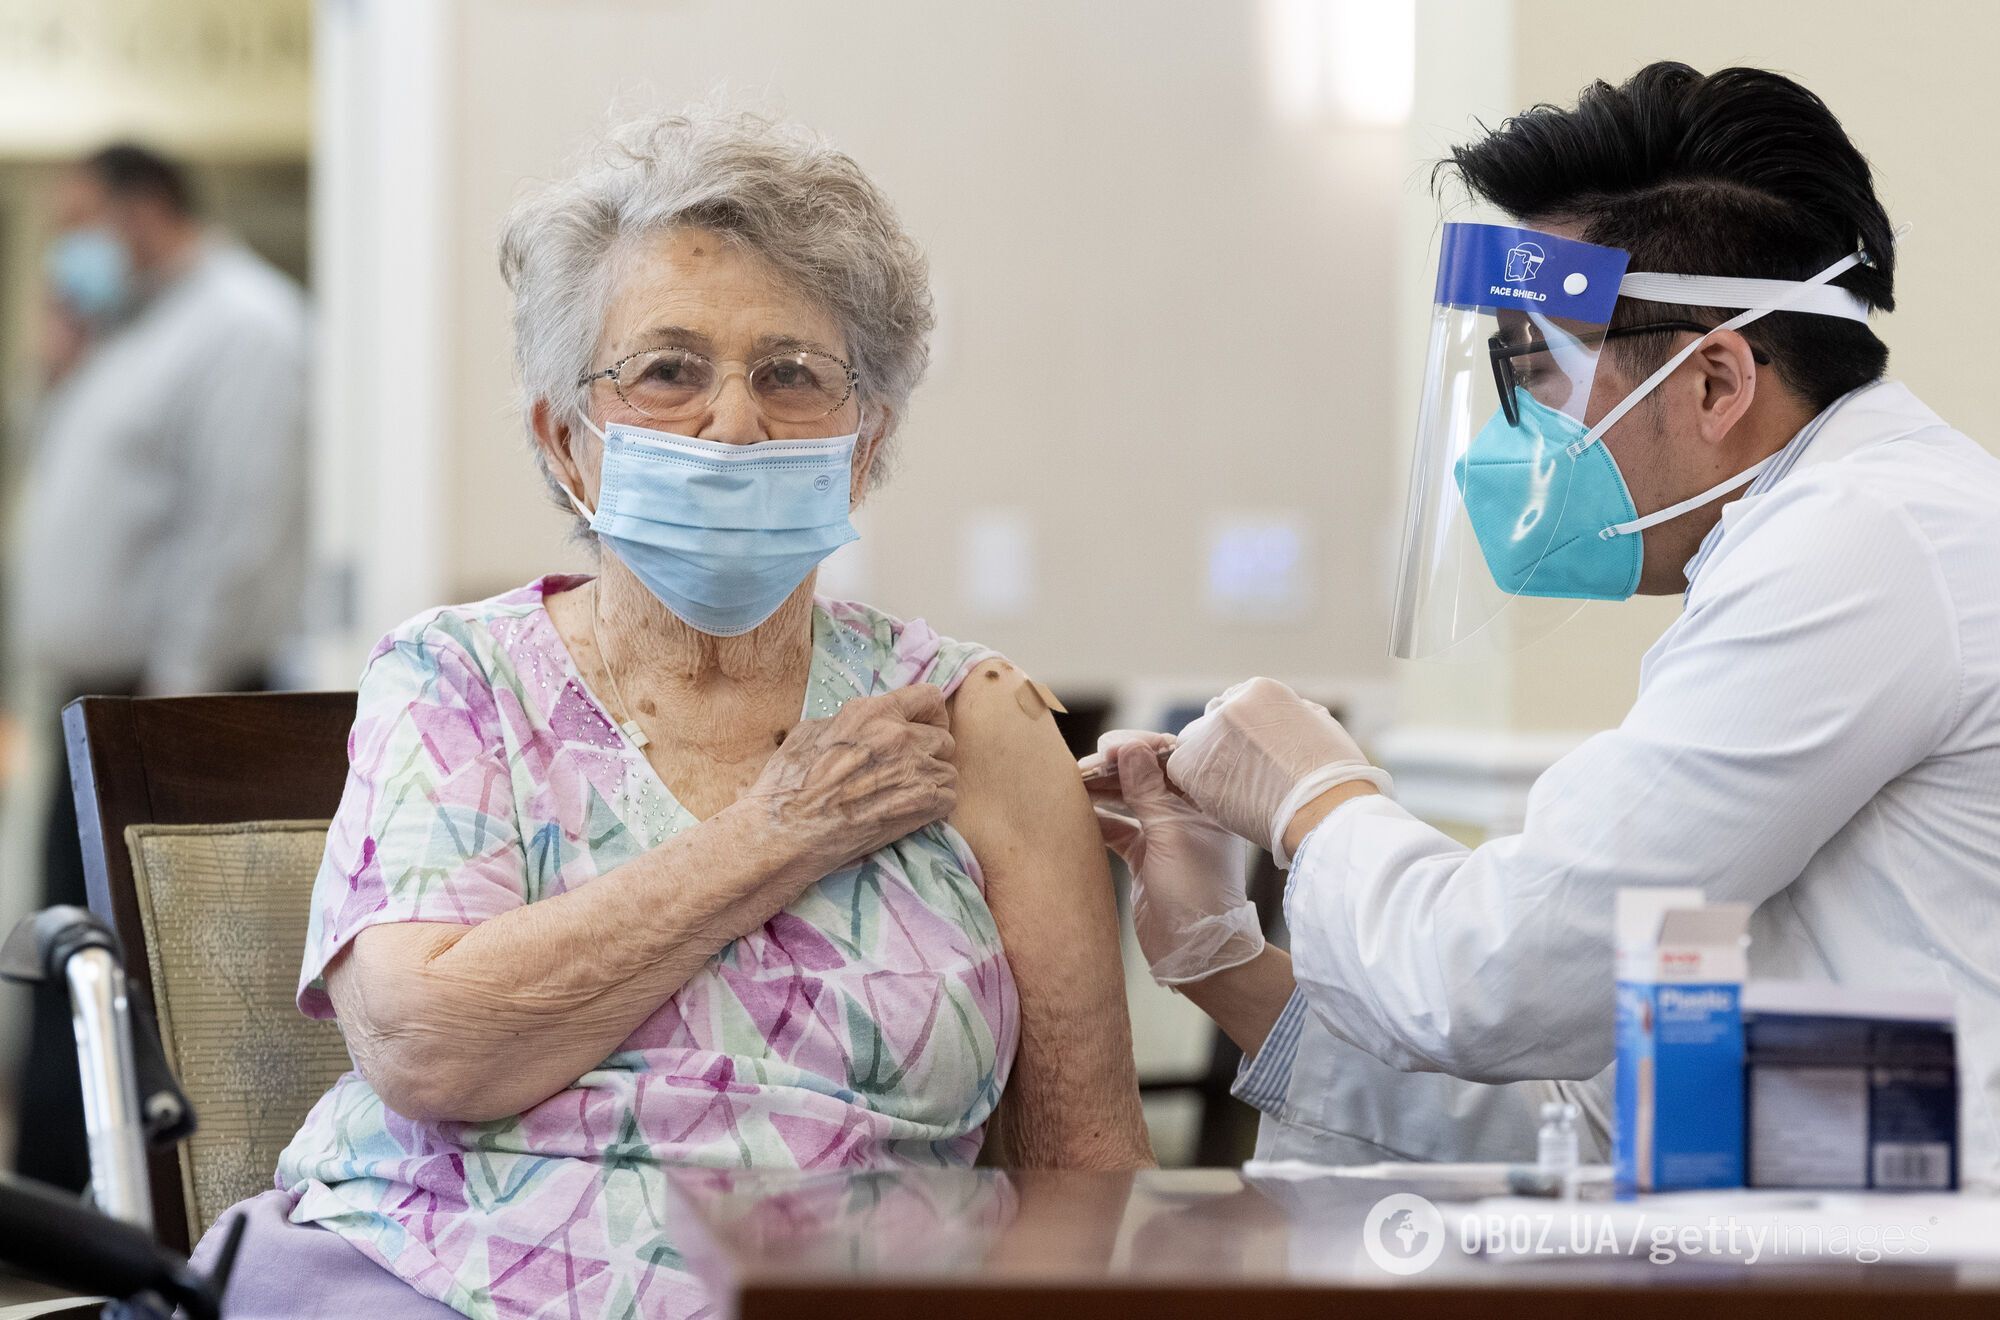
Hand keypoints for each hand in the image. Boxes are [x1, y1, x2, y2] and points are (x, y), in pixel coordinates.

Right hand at [744, 685, 957, 874]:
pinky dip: (935, 807)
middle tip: (910, 769)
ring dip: (932, 782)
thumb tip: (860, 727)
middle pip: (943, 737)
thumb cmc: (789, 784)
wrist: (787, 832)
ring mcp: (914, 770)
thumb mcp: (810, 733)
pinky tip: (911, 813)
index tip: (924, 726)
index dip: (930, 713)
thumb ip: (846, 723)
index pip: (928, 697)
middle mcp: (900, 736)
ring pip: (947, 770)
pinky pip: (949, 798)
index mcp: (872, 713)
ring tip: (906, 795)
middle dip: (931, 752)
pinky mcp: (922, 804)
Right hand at [1089, 731, 1262, 985]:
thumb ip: (1147, 790)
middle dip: (1114, 769)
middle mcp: (1187, 812)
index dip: (1139, 749)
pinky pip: (1118, 828)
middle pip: (1145, 777)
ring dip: (1102, 792)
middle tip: (1083, 768)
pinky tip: (1075, 813)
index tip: (1109, 749)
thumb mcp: (1171, 834)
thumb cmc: (1195, 891)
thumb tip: (1130, 748)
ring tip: (1072, 784)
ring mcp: (1165, 834)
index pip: (1171, 759)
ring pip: (1128, 800)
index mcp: (1205, 801)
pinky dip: (1098, 819)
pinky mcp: (1145, 856)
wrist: (1197, 952)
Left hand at [1164, 678, 1390, 866]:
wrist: (1324, 812)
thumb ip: (1289, 713)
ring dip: (1207, 765)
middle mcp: (1230, 705)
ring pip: (1194, 745)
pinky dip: (1196, 786)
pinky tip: (1222, 800)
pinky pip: (1181, 770)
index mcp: (1261, 690)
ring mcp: (1209, 734)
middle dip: (1221, 744)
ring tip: (1235, 791)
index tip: (1251, 753)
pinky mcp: (1193, 765)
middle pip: (1211, 722)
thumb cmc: (1334, 779)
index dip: (1242, 731)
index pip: (1236, 703)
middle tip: (1240, 775)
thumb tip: (1278, 716)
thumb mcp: (1319, 725)